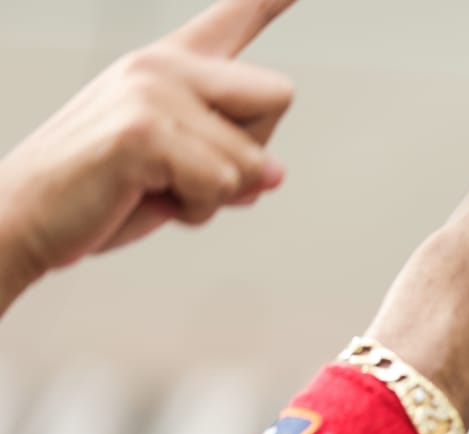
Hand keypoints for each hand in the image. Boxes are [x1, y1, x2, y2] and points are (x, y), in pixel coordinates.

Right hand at [0, 0, 296, 310]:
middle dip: (251, 151)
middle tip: (185, 170)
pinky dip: (197, 209)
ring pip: (252, 158)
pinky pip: (221, 183)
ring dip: (216, 195)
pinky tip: (147, 196)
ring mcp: (152, 92)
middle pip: (278, 96)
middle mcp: (162, 65)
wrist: (26, 215)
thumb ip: (233, 163)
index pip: (234, 16)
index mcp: (171, 64)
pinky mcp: (143, 130)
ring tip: (157, 186)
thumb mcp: (182, 173)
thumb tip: (273, 174)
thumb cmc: (103, 192)